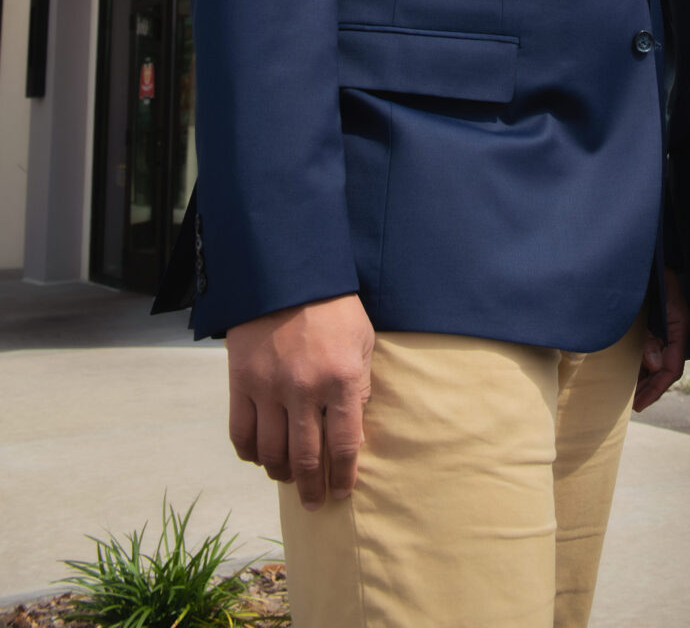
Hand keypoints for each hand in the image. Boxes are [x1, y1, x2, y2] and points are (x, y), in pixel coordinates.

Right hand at [227, 294, 374, 508]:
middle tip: (315, 503)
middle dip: (312, 489)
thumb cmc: (332, 306)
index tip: (342, 493)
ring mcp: (269, 388)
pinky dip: (250, 454)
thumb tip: (353, 427)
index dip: (344, 477)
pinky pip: (241, 434)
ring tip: (289, 477)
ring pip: (271, 453)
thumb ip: (360, 384)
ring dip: (281, 474)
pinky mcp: (241, 382)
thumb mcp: (361, 340)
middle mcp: (305, 389)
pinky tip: (261, 456)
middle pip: (306, 459)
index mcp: (341, 379)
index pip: (344, 446)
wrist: (284, 273)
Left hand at [634, 268, 689, 411]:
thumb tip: (653, 364)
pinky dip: (640, 362)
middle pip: (665, 368)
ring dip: (644, 377)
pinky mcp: (656, 321)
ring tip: (628, 393)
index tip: (639, 404)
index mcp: (679, 325)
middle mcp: (675, 330)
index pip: (672, 368)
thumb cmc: (650, 271)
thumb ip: (652, 333)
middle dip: (649, 388)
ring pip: (657, 360)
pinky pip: (650, 348)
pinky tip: (627, 370)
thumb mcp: (652, 300)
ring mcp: (666, 326)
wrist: (649, 251)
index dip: (656, 388)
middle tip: (632, 406)